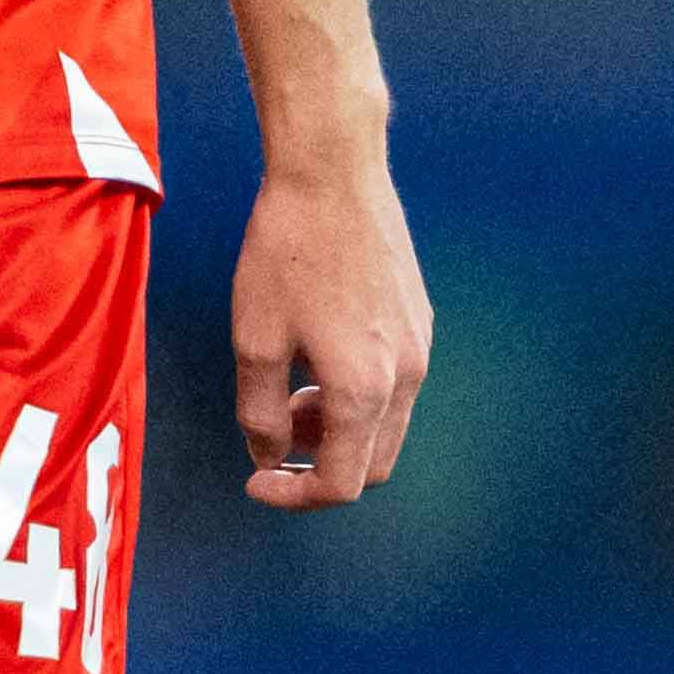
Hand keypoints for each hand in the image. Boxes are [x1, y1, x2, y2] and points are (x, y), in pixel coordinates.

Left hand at [227, 153, 431, 506]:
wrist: (333, 176)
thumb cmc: (286, 252)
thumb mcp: (253, 340)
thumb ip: (258, 412)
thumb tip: (269, 455)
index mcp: (365, 390)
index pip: (342, 485)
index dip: (294, 497)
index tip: (256, 482)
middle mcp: (406, 376)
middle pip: (372, 464)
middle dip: (319, 465)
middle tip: (271, 435)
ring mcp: (420, 348)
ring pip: (385, 425)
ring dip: (337, 429)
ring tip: (288, 390)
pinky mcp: (419, 321)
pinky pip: (394, 385)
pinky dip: (355, 395)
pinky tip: (316, 355)